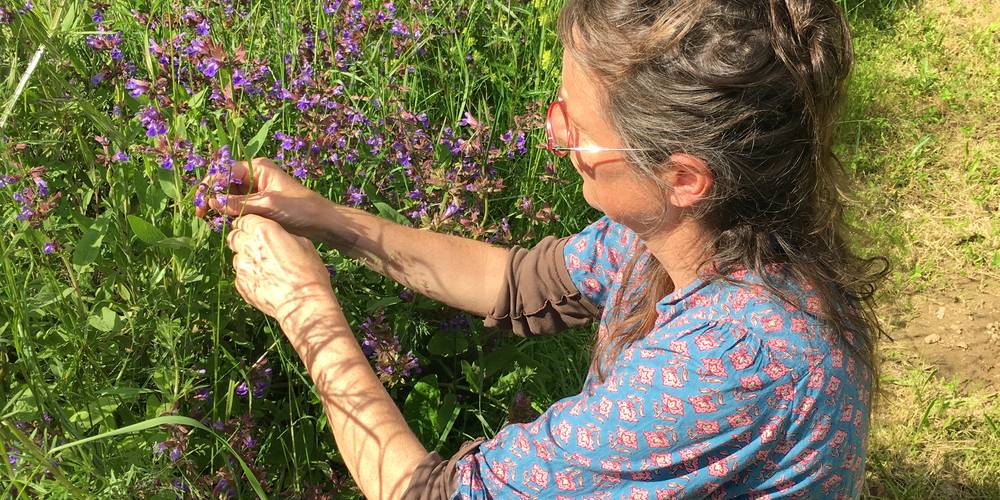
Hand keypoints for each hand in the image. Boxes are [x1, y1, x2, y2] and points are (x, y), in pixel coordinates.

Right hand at [195, 157, 328, 240]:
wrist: (321, 222)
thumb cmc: (300, 209)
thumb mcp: (268, 205)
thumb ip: (239, 203)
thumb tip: (212, 201)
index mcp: (257, 167)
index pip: (225, 171)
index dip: (210, 186)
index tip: (200, 203)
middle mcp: (255, 175)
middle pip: (224, 182)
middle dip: (212, 196)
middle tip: (201, 215)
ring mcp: (256, 189)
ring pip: (229, 195)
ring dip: (220, 206)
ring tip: (211, 220)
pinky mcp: (259, 203)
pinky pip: (238, 205)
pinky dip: (230, 213)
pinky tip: (225, 223)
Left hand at [226, 214, 336, 323]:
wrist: (303, 304)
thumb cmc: (309, 273)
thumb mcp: (304, 244)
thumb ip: (283, 235)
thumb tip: (277, 235)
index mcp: (265, 230)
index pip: (245, 219)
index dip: (250, 224)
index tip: (255, 229)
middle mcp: (248, 245)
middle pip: (234, 236)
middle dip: (242, 239)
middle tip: (257, 247)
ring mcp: (242, 266)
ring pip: (236, 256)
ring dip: (246, 258)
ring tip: (264, 268)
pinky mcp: (240, 284)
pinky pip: (240, 275)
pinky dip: (249, 276)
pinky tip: (265, 282)